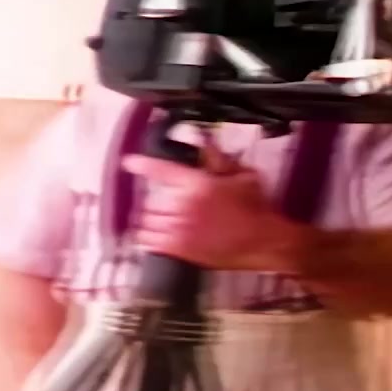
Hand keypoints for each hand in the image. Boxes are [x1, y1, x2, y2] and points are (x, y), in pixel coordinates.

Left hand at [123, 142, 299, 271]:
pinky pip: (150, 241)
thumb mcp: (242, 176)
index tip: (129, 162)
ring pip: (148, 219)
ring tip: (156, 218)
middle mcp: (184, 205)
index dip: (142, 165)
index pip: (161, 170)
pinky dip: (146, 236)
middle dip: (156, 198)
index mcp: (197, 184)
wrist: (263, 242)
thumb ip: (219, 159)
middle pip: (152, 198)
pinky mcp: (180, 249)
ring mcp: (180, 229)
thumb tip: (204, 141)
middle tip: (165, 200)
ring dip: (150, 217)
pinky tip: (151, 235)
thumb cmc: (255, 208)